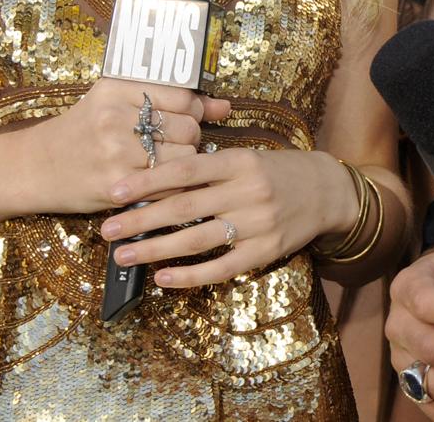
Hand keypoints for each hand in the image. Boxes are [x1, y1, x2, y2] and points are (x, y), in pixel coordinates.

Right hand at [29, 78, 230, 212]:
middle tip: (171, 145)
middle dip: (189, 140)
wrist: (35, 166)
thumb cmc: (84, 131)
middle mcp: (115, 117)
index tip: (185, 119)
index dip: (193, 111)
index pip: (183, 96)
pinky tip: (158, 184)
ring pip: (183, 159)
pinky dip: (172, 189)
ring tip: (162, 163)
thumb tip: (224, 106)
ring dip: (182, 165)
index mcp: (117, 88)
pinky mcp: (115, 185)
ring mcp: (115, 152)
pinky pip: (167, 188)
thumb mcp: (117, 102)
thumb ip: (171, 100)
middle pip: (188, 128)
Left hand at [99, 148, 358, 285]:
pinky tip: (163, 278)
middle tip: (107, 229)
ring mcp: (257, 224)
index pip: (185, 170)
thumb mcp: (246, 156)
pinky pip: (221, 268)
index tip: (115, 190)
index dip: (148, 181)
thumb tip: (156, 181)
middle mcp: (247, 191)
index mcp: (239, 161)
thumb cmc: (277, 170)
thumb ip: (208, 168)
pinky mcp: (265, 252)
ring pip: (197, 240)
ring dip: (156, 250)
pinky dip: (190, 275)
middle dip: (141, 220)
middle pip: (184, 208)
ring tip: (124, 255)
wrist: (326, 191)